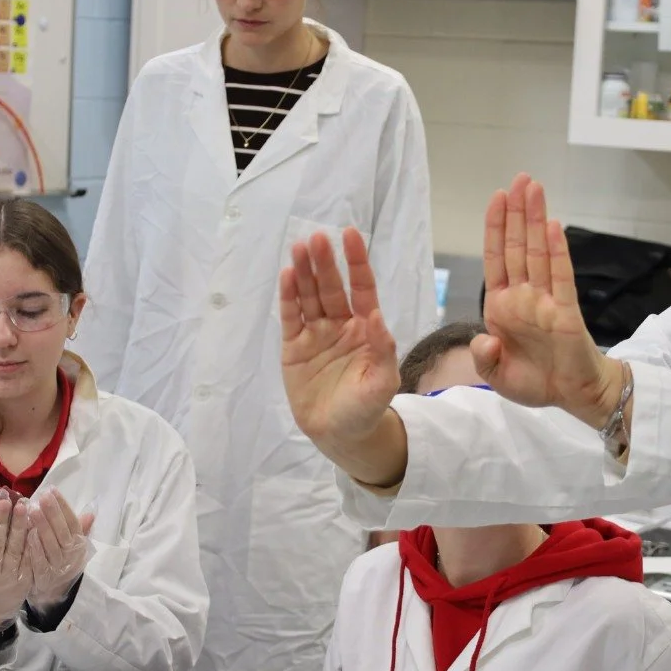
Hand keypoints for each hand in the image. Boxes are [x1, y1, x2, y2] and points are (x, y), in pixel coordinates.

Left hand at [24, 489, 94, 611]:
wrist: (56, 593)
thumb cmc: (64, 562)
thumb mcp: (75, 546)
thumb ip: (80, 529)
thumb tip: (90, 512)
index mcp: (79, 544)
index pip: (73, 522)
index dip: (63, 506)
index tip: (51, 490)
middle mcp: (71, 554)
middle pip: (62, 531)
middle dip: (52, 512)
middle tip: (41, 496)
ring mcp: (58, 566)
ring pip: (51, 544)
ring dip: (42, 526)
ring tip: (31, 509)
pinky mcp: (44, 577)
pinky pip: (39, 560)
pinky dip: (34, 547)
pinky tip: (27, 533)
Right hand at [280, 229, 406, 485]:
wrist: (340, 435)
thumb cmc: (367, 408)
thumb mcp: (383, 382)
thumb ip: (382, 349)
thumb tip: (378, 316)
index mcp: (366, 329)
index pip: (362, 288)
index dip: (356, 262)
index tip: (350, 235)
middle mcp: (340, 325)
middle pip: (331, 288)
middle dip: (325, 263)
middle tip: (316, 238)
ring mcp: (316, 334)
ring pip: (309, 297)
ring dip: (304, 273)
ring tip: (299, 248)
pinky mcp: (294, 348)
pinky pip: (291, 317)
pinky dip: (289, 297)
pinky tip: (288, 276)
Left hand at [474, 173, 622, 426]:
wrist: (571, 396)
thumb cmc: (534, 382)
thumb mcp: (497, 376)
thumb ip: (484, 358)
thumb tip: (485, 339)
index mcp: (502, 307)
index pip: (496, 259)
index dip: (495, 229)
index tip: (497, 198)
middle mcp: (523, 297)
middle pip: (518, 247)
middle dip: (517, 213)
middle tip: (520, 178)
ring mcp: (545, 302)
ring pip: (538, 253)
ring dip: (535, 220)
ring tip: (534, 188)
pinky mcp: (567, 312)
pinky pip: (561, 277)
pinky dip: (557, 252)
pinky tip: (553, 226)